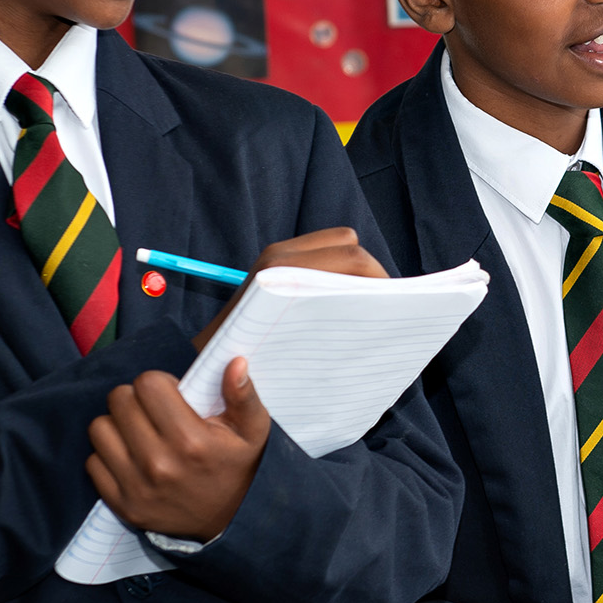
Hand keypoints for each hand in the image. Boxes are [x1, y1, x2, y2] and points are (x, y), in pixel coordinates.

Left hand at [86, 357, 269, 542]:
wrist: (233, 521)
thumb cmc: (239, 466)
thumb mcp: (253, 430)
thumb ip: (243, 395)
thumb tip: (235, 362)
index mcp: (191, 440)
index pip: (147, 384)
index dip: (159, 382)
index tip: (170, 395)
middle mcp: (159, 464)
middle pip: (119, 400)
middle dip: (136, 398)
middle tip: (154, 411)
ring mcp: (137, 487)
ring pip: (100, 429)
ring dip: (118, 425)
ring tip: (139, 432)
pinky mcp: (123, 505)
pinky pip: (93, 463)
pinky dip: (108, 455)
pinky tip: (132, 456)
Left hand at [192, 227, 388, 349]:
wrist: (210, 360)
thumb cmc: (247, 359)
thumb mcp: (287, 350)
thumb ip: (327, 330)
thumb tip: (375, 315)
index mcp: (284, 270)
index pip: (350, 257)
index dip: (379, 276)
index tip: (393, 302)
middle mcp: (280, 255)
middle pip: (348, 243)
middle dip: (370, 271)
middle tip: (382, 304)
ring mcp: (278, 255)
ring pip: (339, 243)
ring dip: (354, 269)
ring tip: (363, 303)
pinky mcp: (278, 261)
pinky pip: (323, 251)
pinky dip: (340, 269)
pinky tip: (344, 301)